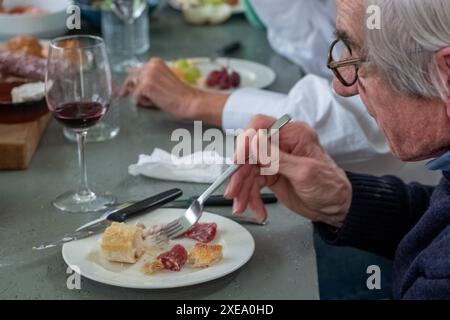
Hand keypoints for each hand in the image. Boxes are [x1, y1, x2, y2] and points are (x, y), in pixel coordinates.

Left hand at [121, 58, 200, 118]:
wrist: (190, 102)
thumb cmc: (180, 96)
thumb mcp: (162, 82)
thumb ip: (149, 80)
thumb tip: (129, 87)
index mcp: (155, 62)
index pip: (135, 71)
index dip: (131, 82)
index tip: (125, 91)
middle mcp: (150, 65)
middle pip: (131, 79)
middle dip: (132, 90)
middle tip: (132, 98)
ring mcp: (148, 75)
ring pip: (133, 89)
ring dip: (142, 97)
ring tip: (156, 101)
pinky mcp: (146, 86)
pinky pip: (135, 98)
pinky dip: (144, 104)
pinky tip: (157, 103)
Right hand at [224, 115, 351, 226]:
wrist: (336, 208)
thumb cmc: (330, 187)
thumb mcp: (304, 172)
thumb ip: (277, 158)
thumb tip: (253, 143)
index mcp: (292, 134)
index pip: (260, 125)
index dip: (245, 140)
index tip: (238, 160)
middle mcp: (280, 144)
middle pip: (248, 152)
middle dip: (239, 174)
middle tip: (234, 191)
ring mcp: (273, 160)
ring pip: (247, 171)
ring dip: (242, 190)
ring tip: (242, 207)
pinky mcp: (269, 175)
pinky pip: (252, 184)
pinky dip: (250, 198)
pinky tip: (256, 210)